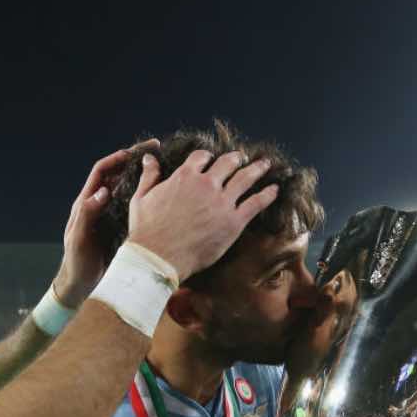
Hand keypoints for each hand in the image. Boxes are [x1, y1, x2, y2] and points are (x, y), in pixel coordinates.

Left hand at [52, 143, 156, 306]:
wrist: (79, 285)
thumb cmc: (76, 263)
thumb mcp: (80, 239)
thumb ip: (87, 215)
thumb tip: (103, 192)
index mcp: (86, 203)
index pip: (101, 172)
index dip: (116, 159)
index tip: (135, 152)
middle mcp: (98, 205)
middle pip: (117, 175)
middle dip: (134, 160)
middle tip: (156, 149)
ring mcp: (109, 215)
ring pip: (127, 189)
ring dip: (142, 175)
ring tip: (163, 166)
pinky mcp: (118, 227)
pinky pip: (133, 206)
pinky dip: (145, 196)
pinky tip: (161, 195)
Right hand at [127, 150, 277, 281]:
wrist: (158, 258)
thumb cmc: (146, 231)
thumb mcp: (141, 198)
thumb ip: (149, 176)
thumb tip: (148, 158)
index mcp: (184, 176)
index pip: (202, 157)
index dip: (207, 158)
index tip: (211, 160)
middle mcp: (206, 184)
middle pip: (227, 163)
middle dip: (235, 159)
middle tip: (241, 159)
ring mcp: (222, 202)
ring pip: (245, 178)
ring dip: (257, 169)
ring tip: (265, 165)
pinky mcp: (233, 222)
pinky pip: (256, 203)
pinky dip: (267, 194)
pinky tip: (275, 190)